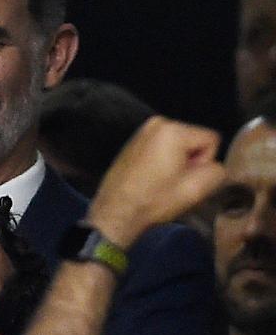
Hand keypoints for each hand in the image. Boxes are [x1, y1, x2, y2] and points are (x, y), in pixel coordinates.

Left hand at [87, 116, 225, 247]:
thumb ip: (217, 171)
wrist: (116, 211)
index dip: (205, 162)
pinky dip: (163, 161)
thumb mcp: (196, 189)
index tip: (186, 178)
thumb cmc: (155, 199)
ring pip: (179, 146)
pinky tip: (152, 178)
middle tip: (175, 182)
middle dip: (191, 161)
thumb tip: (213, 165)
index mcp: (173, 129)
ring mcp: (142, 131)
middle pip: (194, 141)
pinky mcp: (134, 142)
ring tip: (162, 182)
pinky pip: (163, 148)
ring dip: (177, 163)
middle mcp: (156, 123)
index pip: (212, 140)